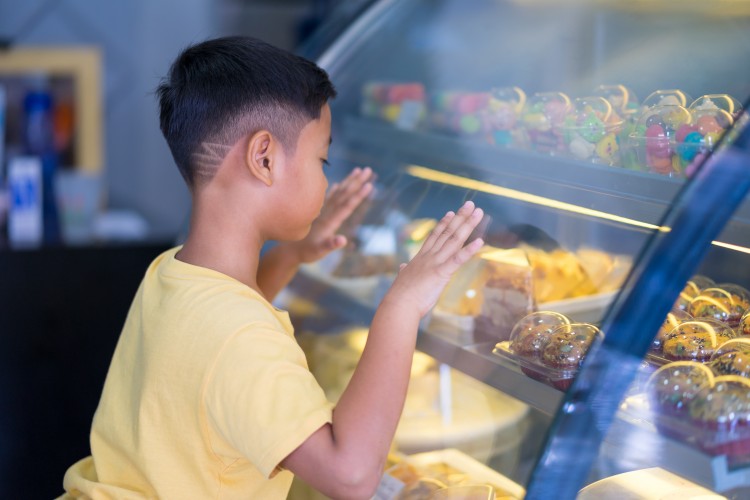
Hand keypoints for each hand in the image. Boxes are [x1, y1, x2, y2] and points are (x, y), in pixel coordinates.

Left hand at [288, 166, 374, 263]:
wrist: (289, 250)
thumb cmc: (307, 252)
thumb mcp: (319, 251)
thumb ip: (331, 245)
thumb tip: (343, 239)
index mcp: (329, 221)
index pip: (347, 205)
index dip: (358, 195)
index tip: (369, 184)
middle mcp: (326, 212)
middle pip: (344, 194)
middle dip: (357, 182)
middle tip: (368, 170)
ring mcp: (322, 211)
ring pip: (338, 192)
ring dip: (348, 181)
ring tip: (357, 170)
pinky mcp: (317, 212)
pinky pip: (328, 197)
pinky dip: (334, 190)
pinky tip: (338, 184)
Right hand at [385, 201, 484, 317]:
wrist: (398, 305)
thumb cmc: (400, 296)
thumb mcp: (403, 279)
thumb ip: (405, 270)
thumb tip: (403, 267)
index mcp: (421, 258)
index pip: (435, 236)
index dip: (444, 223)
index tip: (451, 212)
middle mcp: (429, 256)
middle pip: (447, 233)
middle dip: (460, 217)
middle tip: (471, 204)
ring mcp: (435, 263)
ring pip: (454, 240)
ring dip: (468, 225)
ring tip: (478, 213)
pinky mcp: (441, 273)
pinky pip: (457, 259)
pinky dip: (469, 250)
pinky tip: (480, 241)